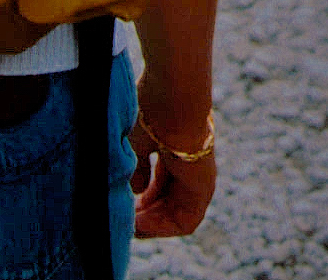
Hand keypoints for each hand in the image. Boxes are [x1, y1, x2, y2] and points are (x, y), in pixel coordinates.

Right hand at [128, 116, 216, 238]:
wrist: (173, 100)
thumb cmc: (152, 111)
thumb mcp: (138, 141)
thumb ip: (138, 167)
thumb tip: (136, 189)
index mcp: (175, 149)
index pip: (161, 181)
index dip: (142, 195)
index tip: (123, 201)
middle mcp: (189, 167)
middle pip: (167, 199)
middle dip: (145, 212)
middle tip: (123, 221)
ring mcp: (198, 179)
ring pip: (175, 212)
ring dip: (152, 223)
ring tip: (128, 226)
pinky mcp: (204, 190)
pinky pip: (185, 221)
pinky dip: (163, 227)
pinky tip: (140, 225)